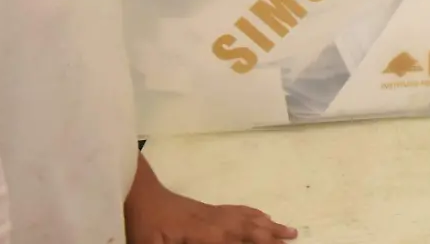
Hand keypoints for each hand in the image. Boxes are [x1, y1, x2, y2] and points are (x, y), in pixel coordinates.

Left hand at [125, 182, 295, 243]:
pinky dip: (253, 214)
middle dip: (272, 237)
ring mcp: (211, 213)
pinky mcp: (206, 208)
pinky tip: (261, 215)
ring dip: (269, 225)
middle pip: (249, 230)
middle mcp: (213, 221)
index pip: (238, 242)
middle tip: (293, 240)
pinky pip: (236, 210)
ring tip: (289, 230)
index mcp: (203, 233)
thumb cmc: (143, 222)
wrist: (136, 190)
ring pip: (246, 219)